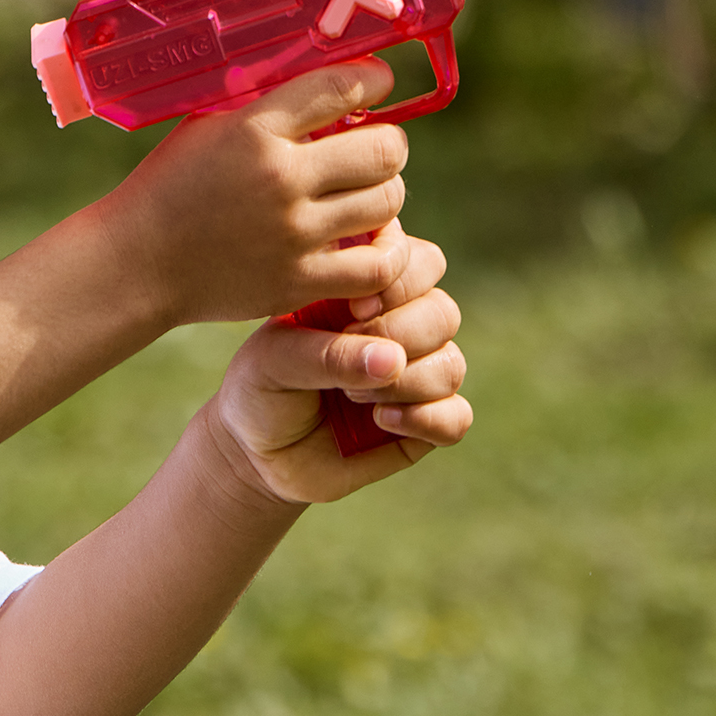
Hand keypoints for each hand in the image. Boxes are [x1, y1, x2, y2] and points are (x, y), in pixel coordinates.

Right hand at [97, 61, 413, 325]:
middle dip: (387, 143)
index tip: (375, 84)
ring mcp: (292, 234)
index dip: (374, 80)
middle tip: (373, 148)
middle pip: (384, 149)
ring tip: (364, 193)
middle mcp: (279, 179)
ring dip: (384, 192)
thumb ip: (267, 105)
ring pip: (387, 201)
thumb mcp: (209, 125)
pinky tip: (368, 241)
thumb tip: (331, 84)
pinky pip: (377, 264)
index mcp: (254, 130)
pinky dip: (384, 251)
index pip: (342, 87)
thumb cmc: (173, 185)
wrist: (138, 261)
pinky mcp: (298, 282)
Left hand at [203, 231, 469, 502]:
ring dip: (406, 381)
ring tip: (353, 396)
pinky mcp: (426, 423)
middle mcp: (401, 325)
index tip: (353, 308)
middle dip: (400, 335)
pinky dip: (426, 419)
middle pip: (442, 311)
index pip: (415, 260)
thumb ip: (325, 353)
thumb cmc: (261, 388)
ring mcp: (418, 374)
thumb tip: (393, 360)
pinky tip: (381, 420)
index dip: (398, 280)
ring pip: (452, 364)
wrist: (258, 454)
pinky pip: (458, 417)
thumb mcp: (273, 361)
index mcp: (365, 289)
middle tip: (349, 352)